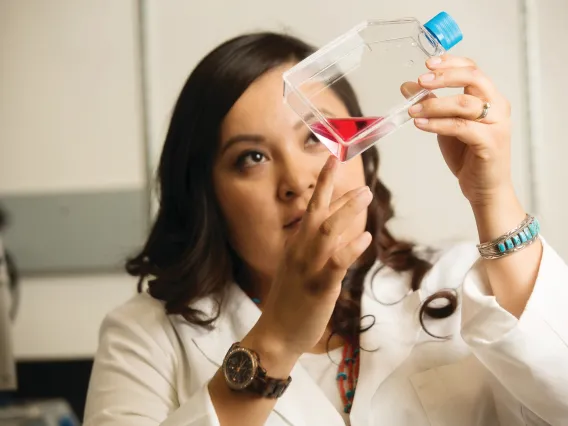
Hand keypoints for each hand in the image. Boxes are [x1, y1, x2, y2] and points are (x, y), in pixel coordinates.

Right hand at [253, 156, 371, 358]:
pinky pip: (336, 262)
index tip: (333, 163)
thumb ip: (318, 251)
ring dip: (348, 211)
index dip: (324, 186)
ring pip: (328, 231)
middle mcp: (299, 251)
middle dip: (333, 189)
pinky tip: (365, 237)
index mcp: (295, 246)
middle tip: (355, 174)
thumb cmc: (289, 303)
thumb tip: (341, 235)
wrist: (275, 334)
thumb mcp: (299, 271)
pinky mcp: (319, 286)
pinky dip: (351, 248)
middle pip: (317, 212)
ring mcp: (308, 267)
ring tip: (367, 195)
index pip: (311, 210)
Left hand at [405, 54, 513, 206]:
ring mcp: (496, 124)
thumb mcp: (446, 124)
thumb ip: (432, 104)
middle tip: (421, 81)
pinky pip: (461, 127)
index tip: (427, 63)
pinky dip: (438, 124)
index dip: (450, 62)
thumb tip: (408, 86)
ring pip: (464, 103)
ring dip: (434, 104)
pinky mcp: (490, 143)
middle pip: (474, 78)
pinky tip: (420, 124)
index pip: (473, 69)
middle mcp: (497, 106)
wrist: (484, 188)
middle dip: (444, 76)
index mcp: (489, 97)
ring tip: (412, 110)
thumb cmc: (468, 155)